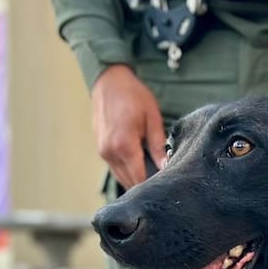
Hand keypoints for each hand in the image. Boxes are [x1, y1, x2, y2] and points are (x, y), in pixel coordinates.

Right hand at [91, 64, 166, 188]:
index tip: (166, 186)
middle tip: (163, 182)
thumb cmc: (133, 96)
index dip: (153, 185)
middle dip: (146, 185)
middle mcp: (110, 152)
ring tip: (153, 176)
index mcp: (124, 145)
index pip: (140, 178)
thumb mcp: (152, 118)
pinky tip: (140, 167)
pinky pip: (116, 169)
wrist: (109, 82)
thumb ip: (159, 145)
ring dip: (136, 179)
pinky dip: (127, 172)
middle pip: (130, 182)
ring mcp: (103, 153)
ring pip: (122, 178)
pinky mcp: (101, 151)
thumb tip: (166, 166)